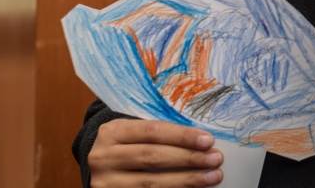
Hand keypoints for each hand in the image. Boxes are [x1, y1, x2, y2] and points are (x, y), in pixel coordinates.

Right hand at [89, 119, 223, 186]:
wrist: (99, 166)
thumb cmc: (127, 144)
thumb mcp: (133, 131)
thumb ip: (160, 133)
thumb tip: (202, 140)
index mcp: (113, 132)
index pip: (152, 131)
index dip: (181, 136)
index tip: (208, 140)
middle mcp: (104, 157)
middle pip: (152, 157)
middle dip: (188, 158)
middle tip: (215, 159)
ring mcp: (106, 183)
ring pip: (151, 183)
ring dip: (186, 180)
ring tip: (212, 176)